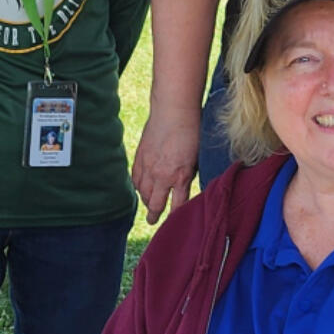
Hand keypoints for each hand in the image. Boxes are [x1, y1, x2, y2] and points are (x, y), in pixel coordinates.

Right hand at [132, 105, 200, 223]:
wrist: (174, 111)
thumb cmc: (192, 131)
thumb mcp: (197, 158)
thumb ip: (190, 175)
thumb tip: (186, 186)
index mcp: (180, 176)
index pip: (177, 205)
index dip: (175, 216)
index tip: (175, 222)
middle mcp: (162, 175)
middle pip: (155, 203)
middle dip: (154, 214)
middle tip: (152, 221)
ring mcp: (148, 166)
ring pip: (143, 192)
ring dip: (146, 200)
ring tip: (148, 206)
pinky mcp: (140, 157)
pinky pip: (135, 179)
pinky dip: (138, 186)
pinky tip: (141, 188)